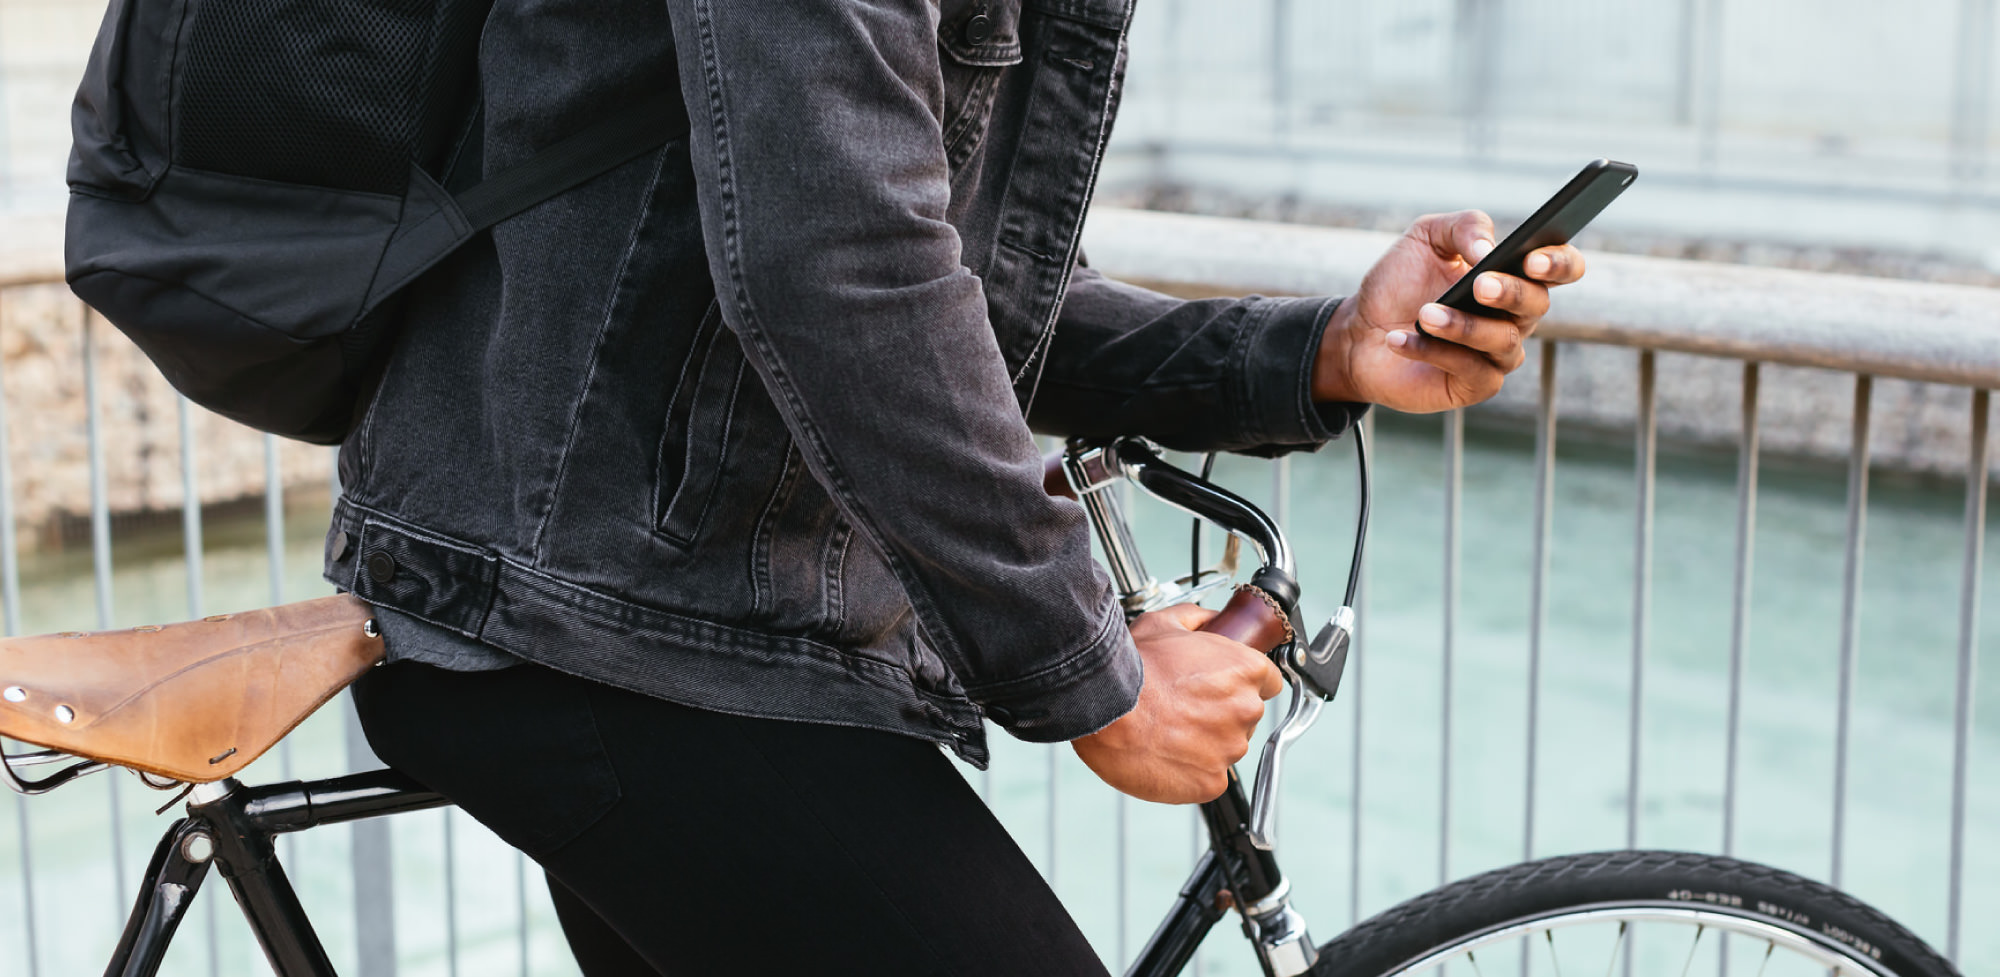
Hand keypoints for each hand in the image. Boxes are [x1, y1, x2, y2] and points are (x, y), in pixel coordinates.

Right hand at [1072, 603, 1283, 803]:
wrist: (1105, 709)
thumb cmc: (1133, 668)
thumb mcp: (1163, 624)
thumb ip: (1197, 618)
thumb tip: (1209, 619)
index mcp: (1245, 670)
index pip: (1266, 682)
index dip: (1242, 684)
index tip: (1223, 688)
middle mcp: (1245, 710)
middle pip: (1246, 716)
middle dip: (1222, 713)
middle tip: (1185, 708)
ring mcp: (1230, 749)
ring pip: (1227, 748)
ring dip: (1206, 743)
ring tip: (1170, 731)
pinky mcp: (1212, 781)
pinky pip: (1209, 777)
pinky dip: (1192, 771)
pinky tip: (1167, 755)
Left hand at [1312, 210, 1585, 412]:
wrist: (1359, 331)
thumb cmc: (1399, 283)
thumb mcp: (1426, 237)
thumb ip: (1463, 227)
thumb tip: (1488, 250)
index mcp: (1513, 275)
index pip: (1562, 268)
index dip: (1559, 263)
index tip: (1533, 258)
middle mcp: (1515, 316)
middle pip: (1537, 304)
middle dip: (1510, 292)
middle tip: (1479, 284)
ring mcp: (1498, 353)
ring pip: (1503, 340)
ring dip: (1463, 326)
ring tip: (1424, 313)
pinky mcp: (1475, 385)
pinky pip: (1470, 370)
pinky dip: (1433, 352)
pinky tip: (1400, 338)